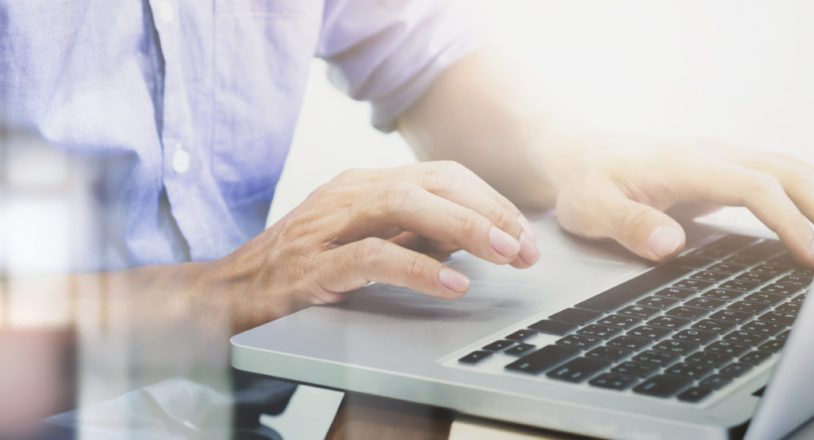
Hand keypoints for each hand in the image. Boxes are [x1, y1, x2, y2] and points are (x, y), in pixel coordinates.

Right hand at [212, 161, 538, 325]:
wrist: (233, 290)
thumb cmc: (304, 265)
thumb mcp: (367, 239)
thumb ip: (415, 234)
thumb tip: (475, 236)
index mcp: (366, 183)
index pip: (442, 176)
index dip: (489, 201)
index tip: (522, 234)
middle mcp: (350, 192)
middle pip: (433, 182)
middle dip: (489, 211)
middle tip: (525, 247)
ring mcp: (329, 222)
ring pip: (406, 205)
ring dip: (465, 227)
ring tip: (503, 254)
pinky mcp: (313, 262)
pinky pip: (371, 256)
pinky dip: (417, 268)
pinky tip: (451, 282)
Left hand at [550, 135, 813, 266]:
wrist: (576, 155)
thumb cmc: (583, 183)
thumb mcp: (590, 208)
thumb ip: (629, 225)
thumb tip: (671, 245)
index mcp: (685, 164)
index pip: (753, 188)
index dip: (787, 221)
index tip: (811, 256)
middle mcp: (709, 155)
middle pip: (784, 171)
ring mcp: (716, 159)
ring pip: (783, 169)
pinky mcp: (717, 170)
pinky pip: (770, 178)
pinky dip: (799, 196)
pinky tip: (810, 222)